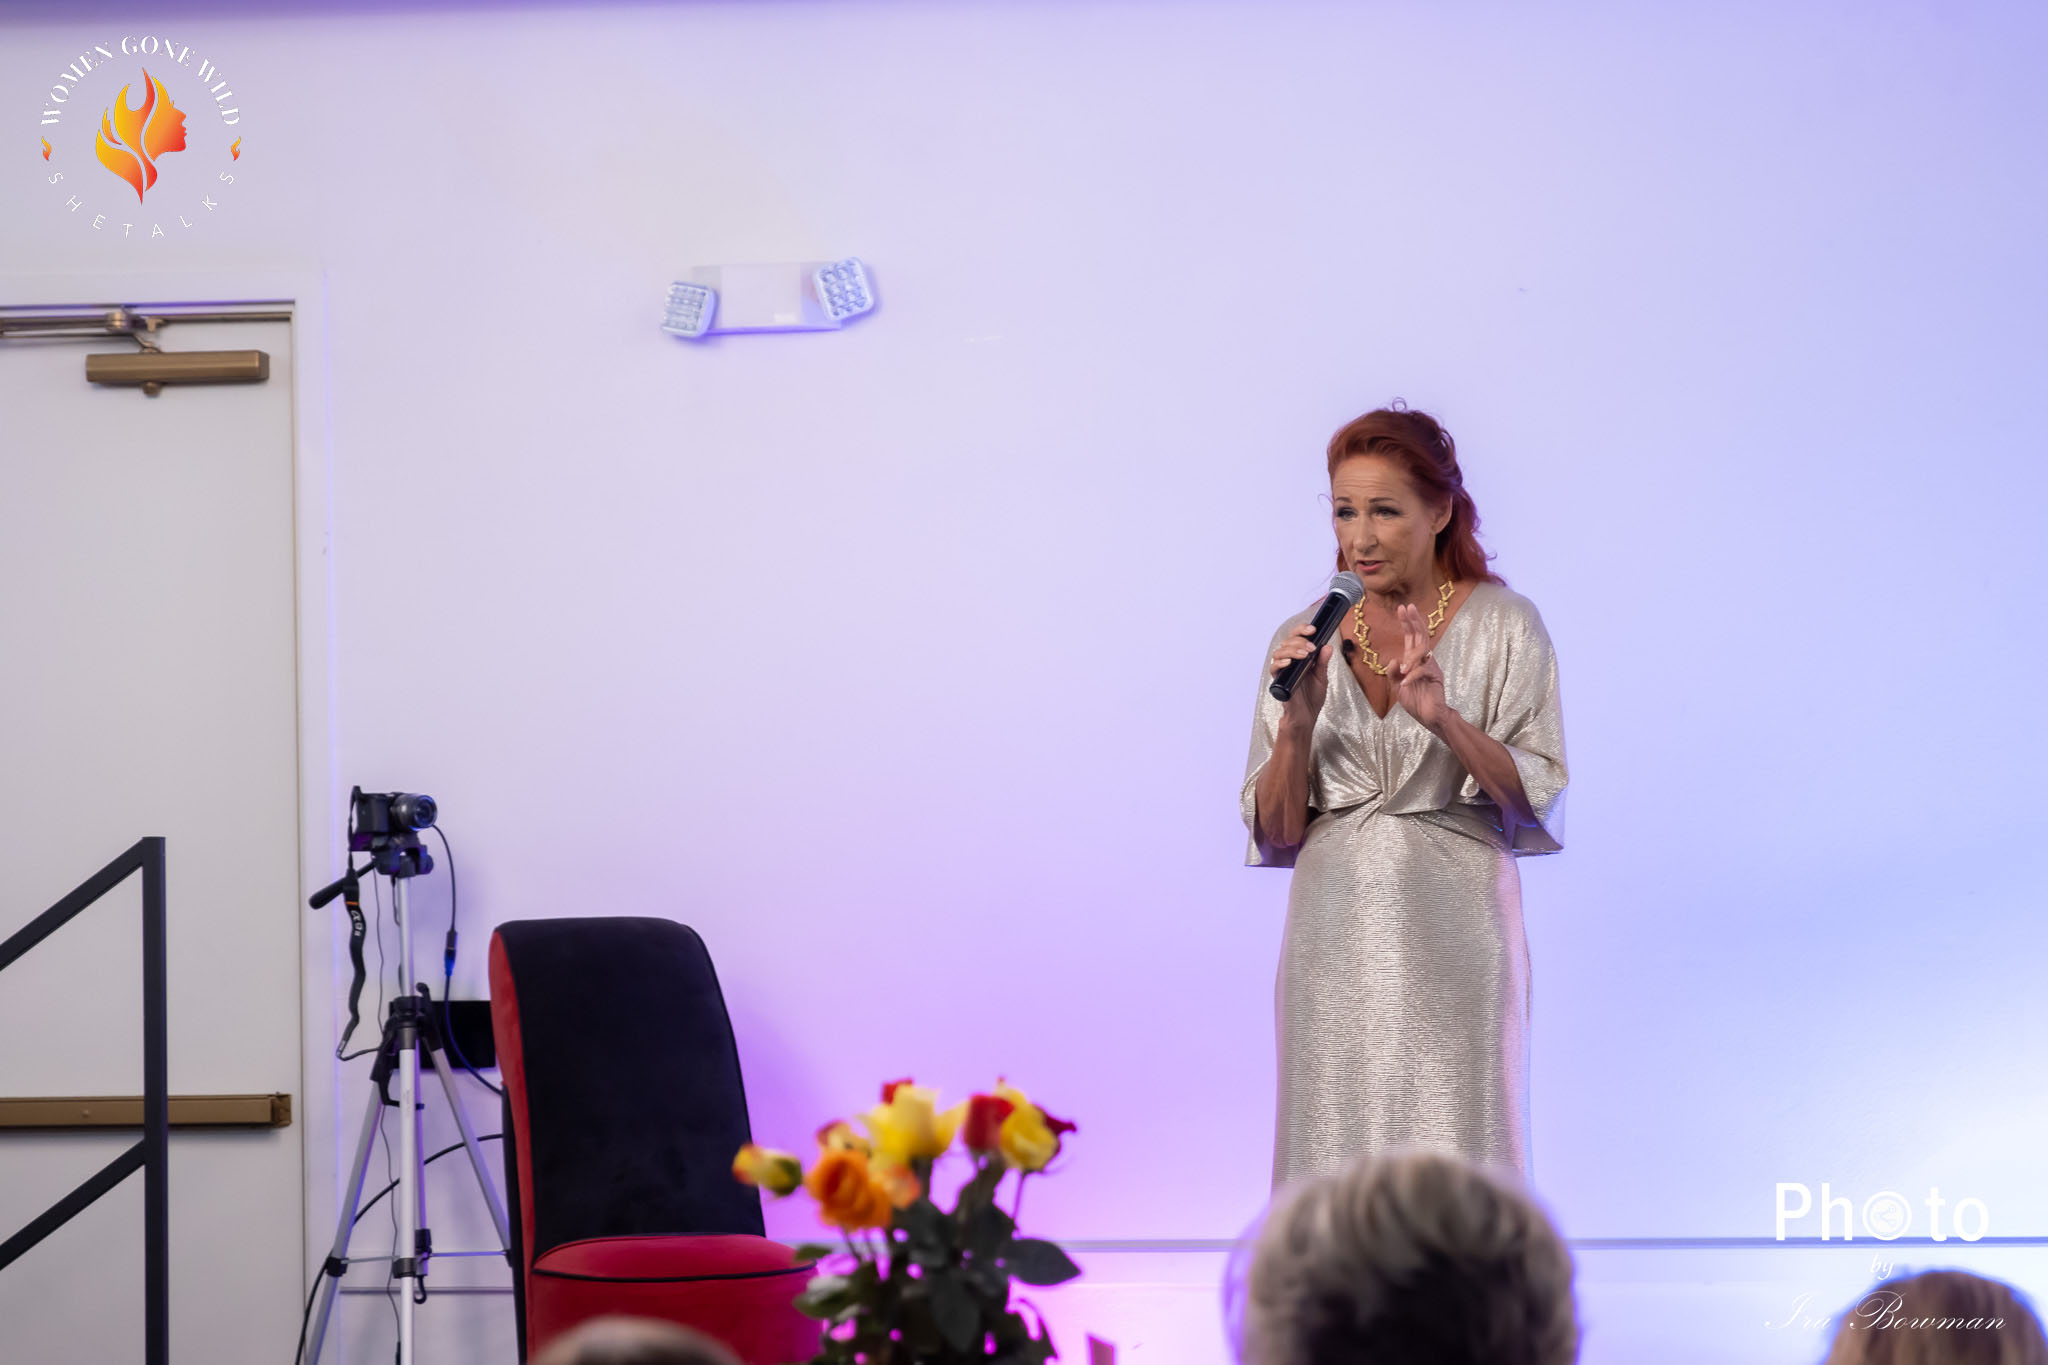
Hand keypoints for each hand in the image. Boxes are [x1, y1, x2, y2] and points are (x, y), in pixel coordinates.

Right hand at [1269, 623, 1332, 730]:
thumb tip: (1327, 646)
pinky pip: (1274, 667)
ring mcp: (1283, 670)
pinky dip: (1281, 662)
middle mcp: (1290, 660)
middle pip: (1287, 641)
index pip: (1297, 637)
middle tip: (1311, 648)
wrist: (1306, 716)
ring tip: (1304, 655)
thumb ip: (1323, 662)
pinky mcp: (1279, 680)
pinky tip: (1290, 662)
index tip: (1313, 629)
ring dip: (1292, 650)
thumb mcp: (1322, 677)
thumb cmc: (1312, 697)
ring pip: (1280, 651)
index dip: (1302, 630)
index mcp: (1300, 656)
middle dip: (1300, 641)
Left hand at [1391, 602, 1450, 732]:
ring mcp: (1431, 667)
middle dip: (1414, 621)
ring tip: (1403, 670)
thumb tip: (1393, 659)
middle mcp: (1424, 660)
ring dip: (1411, 658)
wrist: (1429, 718)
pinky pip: (1423, 671)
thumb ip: (1393, 674)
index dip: (1408, 623)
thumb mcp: (1398, 686)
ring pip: (1424, 651)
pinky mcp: (1436, 677)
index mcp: (1414, 660)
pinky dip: (1412, 676)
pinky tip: (1405, 682)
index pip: (1412, 637)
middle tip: (1408, 607)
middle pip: (1421, 636)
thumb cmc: (1415, 701)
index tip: (1402, 608)